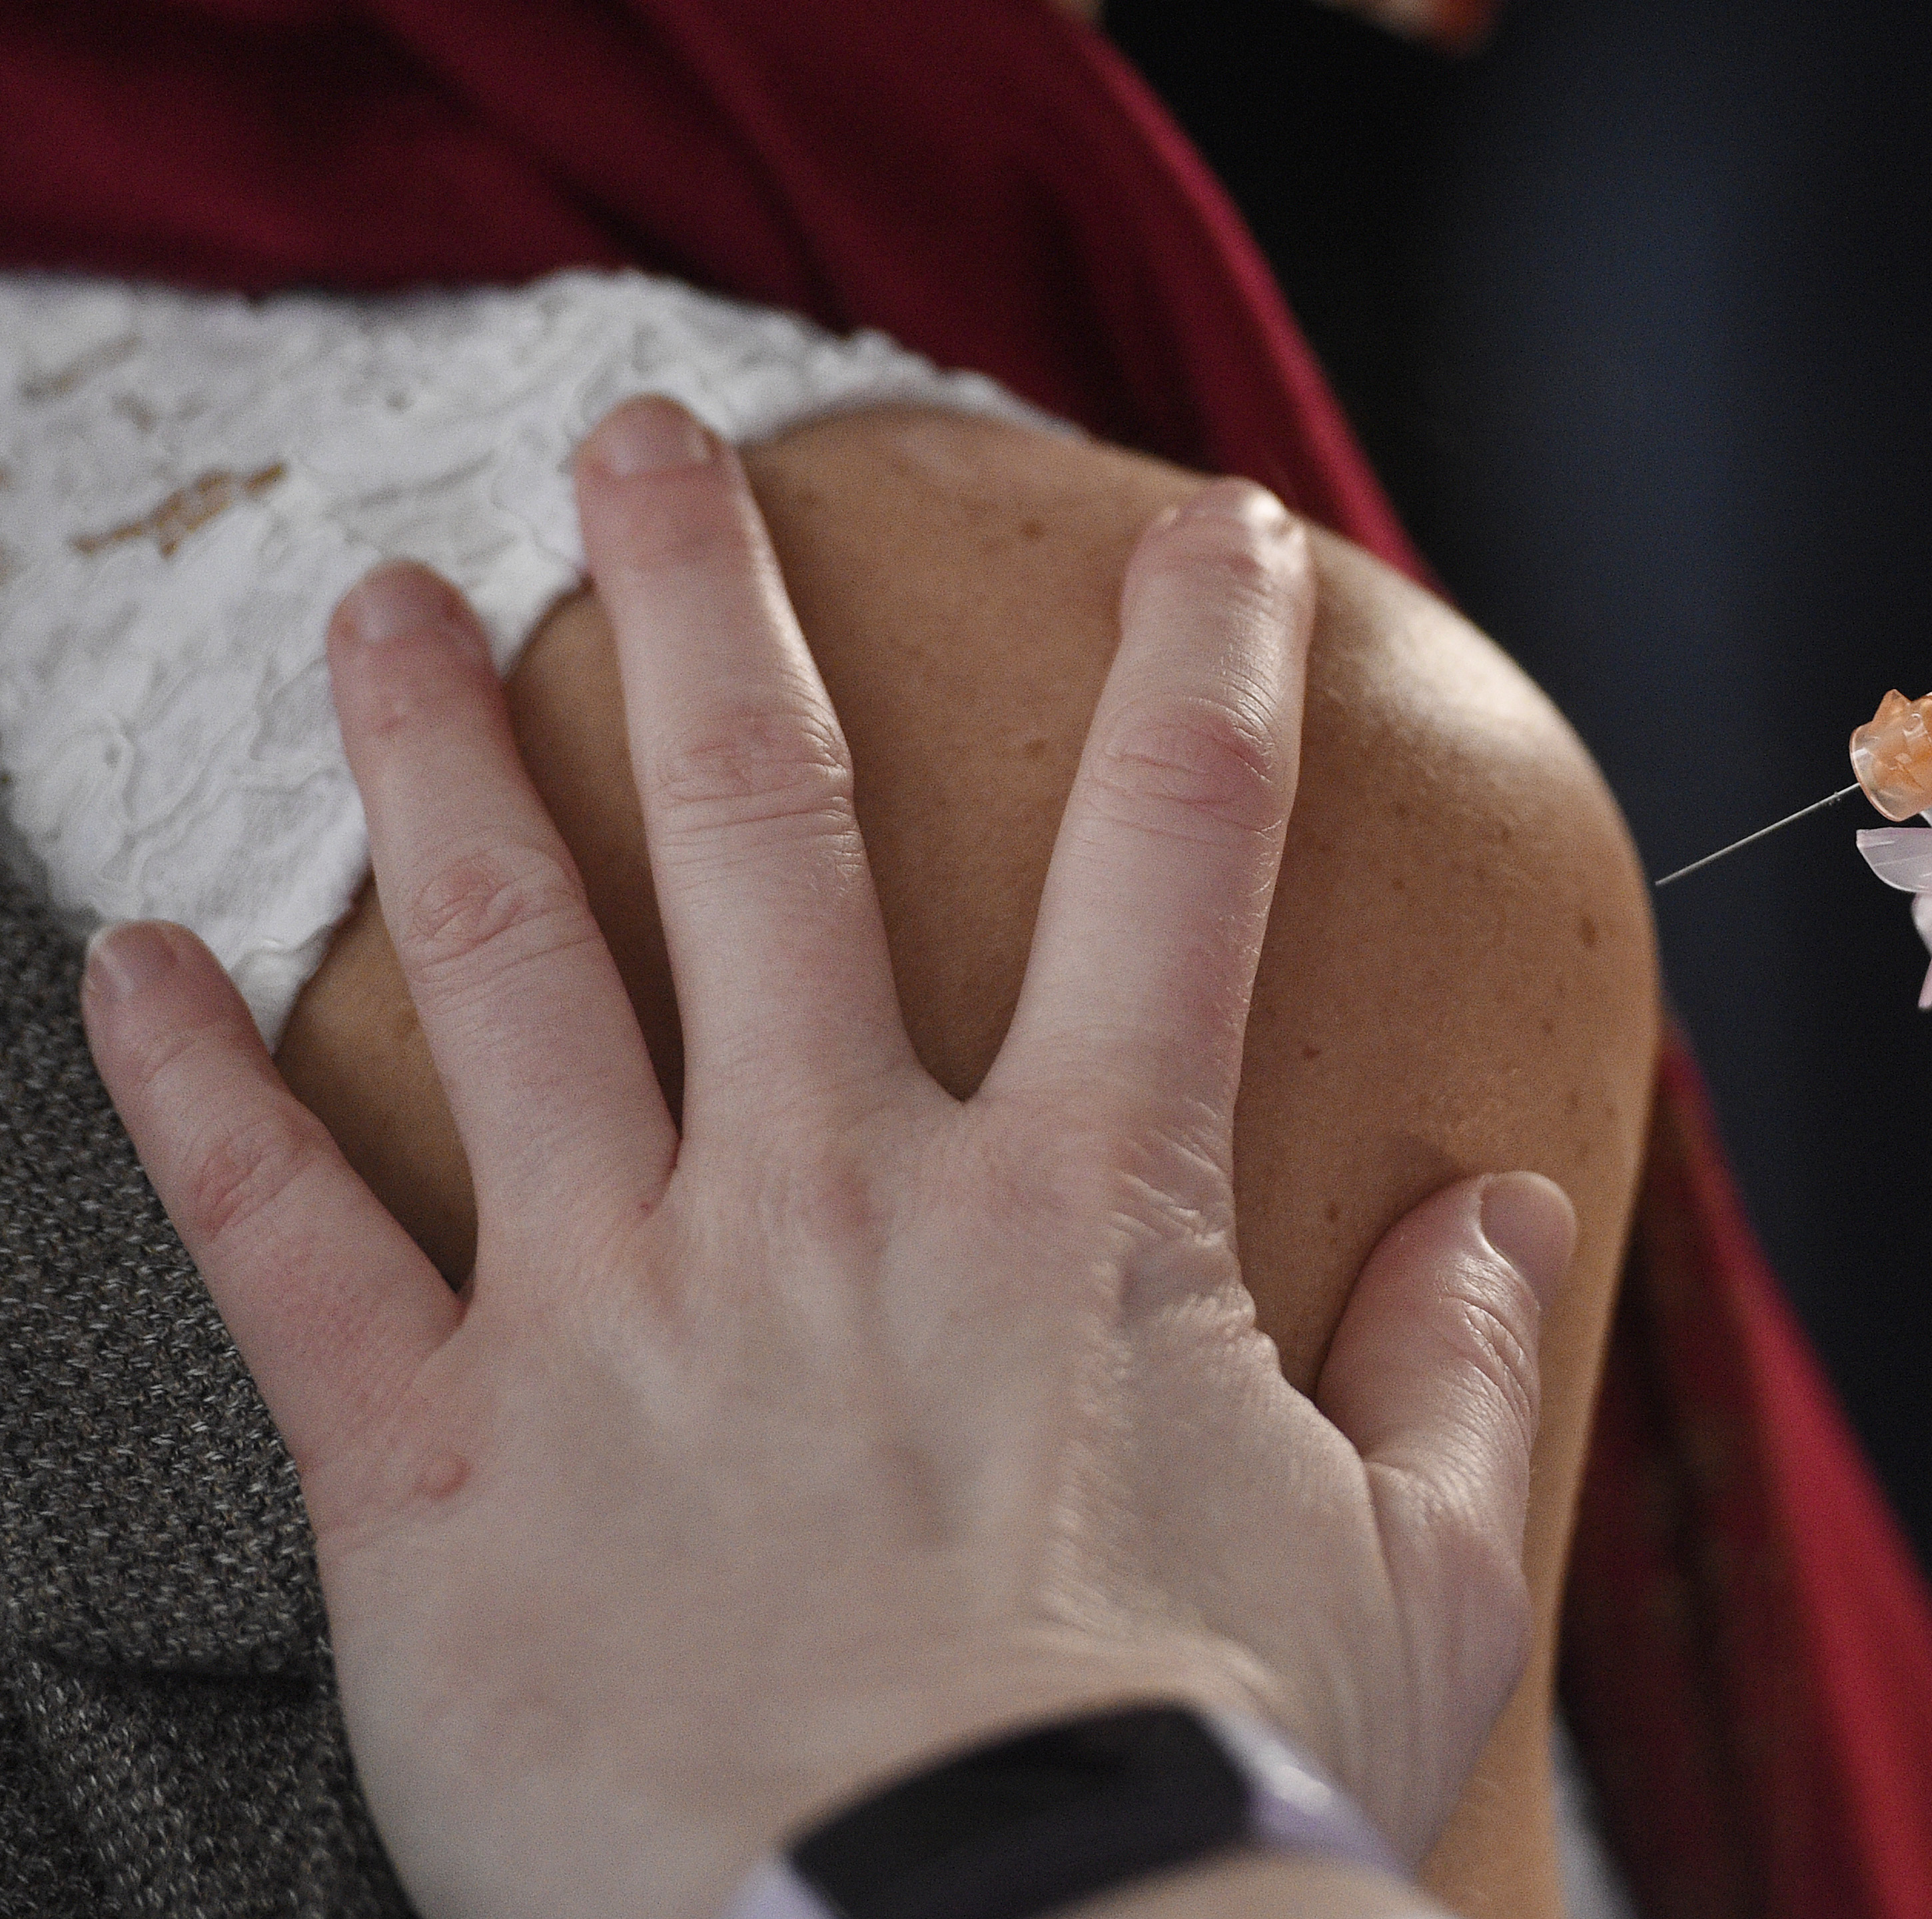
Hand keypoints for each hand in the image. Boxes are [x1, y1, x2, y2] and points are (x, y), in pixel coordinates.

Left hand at [79, 400, 1573, 1918]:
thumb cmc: (1209, 1802)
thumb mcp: (1418, 1580)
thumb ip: (1463, 1362)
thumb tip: (1500, 1204)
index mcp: (1083, 1207)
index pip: (1177, 848)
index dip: (1211, 659)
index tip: (1205, 528)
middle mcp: (841, 1196)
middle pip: (773, 819)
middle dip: (712, 598)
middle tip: (647, 442)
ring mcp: (624, 1313)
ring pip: (515, 961)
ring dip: (447, 757)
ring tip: (388, 604)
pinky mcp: (442, 1470)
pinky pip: (284, 1249)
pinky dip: (196, 1096)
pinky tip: (139, 964)